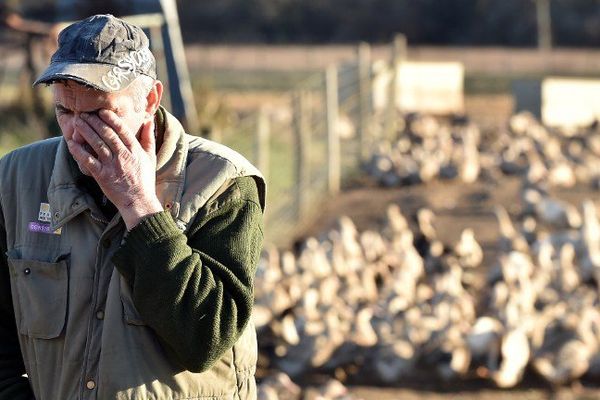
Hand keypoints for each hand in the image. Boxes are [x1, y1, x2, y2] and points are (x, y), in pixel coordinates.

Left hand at [66, 109, 162, 229]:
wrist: (139, 202)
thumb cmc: (145, 179)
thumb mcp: (150, 157)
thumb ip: (148, 137)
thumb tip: (149, 119)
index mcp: (135, 150)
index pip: (122, 130)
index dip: (111, 119)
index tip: (102, 111)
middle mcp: (124, 156)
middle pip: (107, 134)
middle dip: (94, 122)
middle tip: (84, 113)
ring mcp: (112, 166)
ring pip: (97, 144)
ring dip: (86, 131)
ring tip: (77, 122)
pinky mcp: (102, 176)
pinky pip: (88, 161)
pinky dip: (79, 151)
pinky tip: (72, 143)